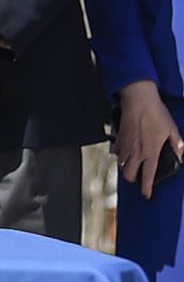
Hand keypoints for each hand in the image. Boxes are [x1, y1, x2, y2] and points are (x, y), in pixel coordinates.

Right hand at [117, 80, 183, 199]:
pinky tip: (124, 152)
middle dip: (134, 179)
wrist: (138, 99)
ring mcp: (125, 144)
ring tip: (132, 165)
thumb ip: (177, 144)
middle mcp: (136, 152)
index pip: (148, 176)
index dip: (146, 188)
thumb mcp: (172, 129)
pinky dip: (119, 154)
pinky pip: (116, 151)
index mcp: (151, 152)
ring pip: (121, 164)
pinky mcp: (119, 136)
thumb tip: (181, 154)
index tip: (147, 194)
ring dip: (126, 167)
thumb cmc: (156, 113)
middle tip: (138, 178)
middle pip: (129, 174)